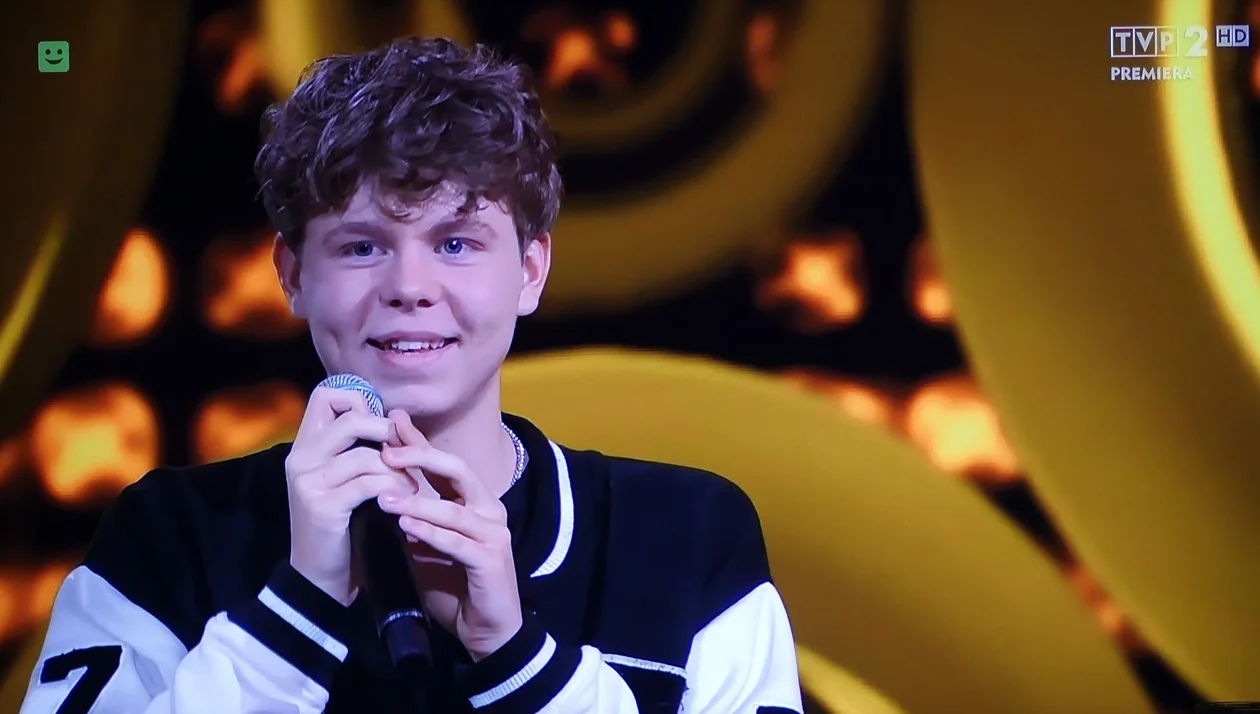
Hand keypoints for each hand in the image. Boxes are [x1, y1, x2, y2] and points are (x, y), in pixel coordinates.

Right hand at [285, 388, 416, 604]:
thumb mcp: (348, 479)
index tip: (381, 428)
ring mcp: (309, 481)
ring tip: (410, 487)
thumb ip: (364, 447)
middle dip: (386, 435)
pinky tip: (401, 502)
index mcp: (305, 446)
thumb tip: (397, 415)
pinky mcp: (323, 506)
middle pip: (350, 418)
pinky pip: (370, 483)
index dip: (359, 401)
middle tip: (403, 458)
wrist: (320, 577)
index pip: (326, 395)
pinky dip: (394, 490)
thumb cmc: (342, 525)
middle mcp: (301, 458)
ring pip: (367, 455)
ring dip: (398, 470)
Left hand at [378, 410, 522, 660]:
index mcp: (474, 501)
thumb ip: (414, 514)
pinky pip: (457, 541)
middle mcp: (489, 509)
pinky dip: (430, 533)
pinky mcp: (491, 560)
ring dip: (417, 501)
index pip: (445, 463)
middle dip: (421, 457)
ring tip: (384, 495)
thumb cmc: (455, 584)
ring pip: (454, 507)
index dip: (419, 442)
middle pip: (457, 470)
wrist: (484, 629)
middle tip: (387, 451)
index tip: (390, 422)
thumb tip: (381, 484)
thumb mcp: (426, 542)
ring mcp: (493, 533)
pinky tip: (406, 526)